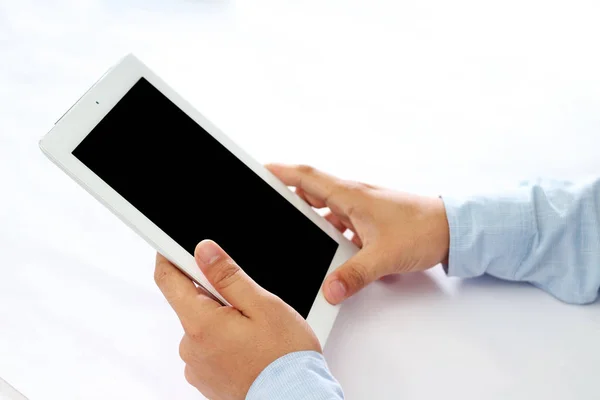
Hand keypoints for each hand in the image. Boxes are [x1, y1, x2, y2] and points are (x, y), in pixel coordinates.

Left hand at [154, 240, 320, 399]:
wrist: (295, 397)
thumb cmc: (284, 356)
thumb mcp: (262, 305)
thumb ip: (228, 276)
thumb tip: (204, 251)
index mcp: (200, 323)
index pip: (168, 280)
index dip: (169, 257)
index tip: (175, 247)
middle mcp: (191, 347)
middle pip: (190, 304)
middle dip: (214, 295)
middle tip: (247, 302)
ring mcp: (197, 367)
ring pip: (203, 327)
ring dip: (222, 321)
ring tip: (254, 332)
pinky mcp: (206, 380)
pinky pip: (209, 349)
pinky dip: (225, 342)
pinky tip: (250, 348)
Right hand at [267, 164, 449, 303]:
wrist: (453, 230)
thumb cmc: (424, 228)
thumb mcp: (384, 255)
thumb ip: (354, 275)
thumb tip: (329, 290)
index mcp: (350, 195)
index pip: (307, 177)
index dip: (281, 172)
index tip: (261, 170)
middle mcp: (353, 198)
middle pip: (312, 192)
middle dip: (289, 198)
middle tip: (270, 207)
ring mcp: (362, 209)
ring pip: (327, 210)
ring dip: (312, 219)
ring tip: (295, 234)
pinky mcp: (370, 221)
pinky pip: (341, 223)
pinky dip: (331, 233)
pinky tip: (329, 250)